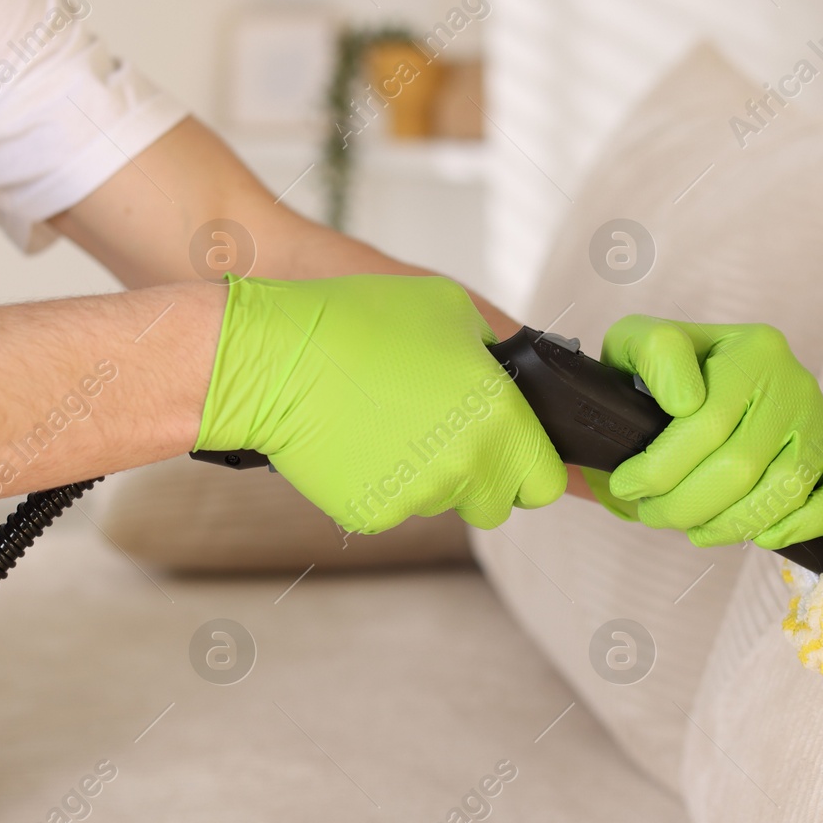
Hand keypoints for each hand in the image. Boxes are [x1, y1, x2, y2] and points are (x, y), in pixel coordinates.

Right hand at [195, 275, 566, 532]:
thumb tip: (503, 378)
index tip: (512, 454)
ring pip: (439, 502)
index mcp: (500, 419)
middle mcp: (467, 466)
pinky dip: (379, 483)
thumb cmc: (358, 324)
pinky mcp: (372, 514)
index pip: (546, 481)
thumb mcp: (450, 309)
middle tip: (443, 435)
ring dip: (426, 475)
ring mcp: (418, 496)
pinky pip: (391, 507)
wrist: (276, 357)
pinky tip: (357, 440)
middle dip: (479, 477)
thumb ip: (493, 354)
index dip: (531, 466)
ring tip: (387, 422)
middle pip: (495, 503)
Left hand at [593, 316, 822, 547]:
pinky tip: (757, 534)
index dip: (658, 467)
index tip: (626, 483)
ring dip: (728, 525)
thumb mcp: (640, 340)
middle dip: (684, 504)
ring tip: (689, 525)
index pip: (705, 422)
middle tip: (651, 512)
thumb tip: (685, 403)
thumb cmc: (668, 372)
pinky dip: (799, 526)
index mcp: (752, 349)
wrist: (703, 379)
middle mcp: (795, 382)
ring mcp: (821, 422)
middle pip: (740, 466)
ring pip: (784, 491)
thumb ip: (653, 351)